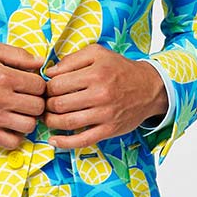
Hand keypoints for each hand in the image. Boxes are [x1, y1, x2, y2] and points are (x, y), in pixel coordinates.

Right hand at [0, 41, 46, 147]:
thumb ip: (18, 54)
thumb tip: (41, 62)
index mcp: (4, 77)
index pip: (39, 86)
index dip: (39, 85)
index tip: (32, 86)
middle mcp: (0, 98)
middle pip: (38, 107)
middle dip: (36, 102)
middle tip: (28, 100)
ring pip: (29, 126)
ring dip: (28, 120)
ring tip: (21, 113)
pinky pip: (12, 142)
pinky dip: (16, 136)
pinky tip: (11, 126)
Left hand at [42, 44, 166, 149]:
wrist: (149, 88)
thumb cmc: (120, 69)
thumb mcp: (98, 53)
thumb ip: (72, 59)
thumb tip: (49, 73)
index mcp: (95, 73)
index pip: (57, 84)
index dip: (46, 88)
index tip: (47, 90)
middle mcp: (100, 94)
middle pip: (59, 104)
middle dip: (47, 105)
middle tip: (47, 104)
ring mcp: (105, 114)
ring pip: (67, 122)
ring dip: (51, 122)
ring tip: (49, 118)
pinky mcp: (109, 130)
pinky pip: (82, 140)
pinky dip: (65, 143)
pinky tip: (54, 140)